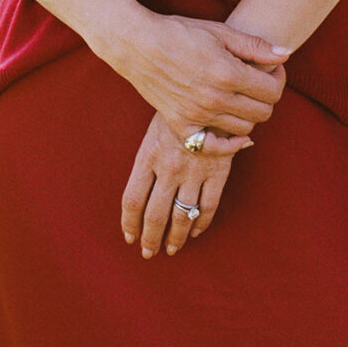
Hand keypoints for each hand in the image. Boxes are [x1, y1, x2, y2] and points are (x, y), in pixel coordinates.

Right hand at [99, 15, 287, 138]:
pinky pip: (213, 147)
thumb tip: (285, 55)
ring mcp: (198, 115)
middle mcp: (215, 98)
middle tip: (257, 84)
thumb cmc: (179, 33)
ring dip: (248, 116)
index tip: (271, 70)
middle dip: (266, 98)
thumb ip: (255, 46)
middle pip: (263, 113)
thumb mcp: (220, 31)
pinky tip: (234, 135)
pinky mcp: (182, 125)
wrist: (138, 44)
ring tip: (240, 99)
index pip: (273, 91)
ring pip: (243, 130)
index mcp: (228, 73)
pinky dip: (227, 145)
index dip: (278, 79)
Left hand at [120, 112, 240, 257]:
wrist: (209, 94)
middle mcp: (169, 167)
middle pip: (155, 214)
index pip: (132, 199)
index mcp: (148, 156)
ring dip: (176, 237)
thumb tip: (137, 200)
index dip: (129, 223)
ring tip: (172, 249)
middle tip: (148, 252)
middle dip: (150, 238)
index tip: (129, 237)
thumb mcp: (152, 134)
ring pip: (183, 215)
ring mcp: (194, 171)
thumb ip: (147, 164)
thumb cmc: (175, 113)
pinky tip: (195, 232)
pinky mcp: (218, 171)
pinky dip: (202, 223)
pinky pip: (209, 206)